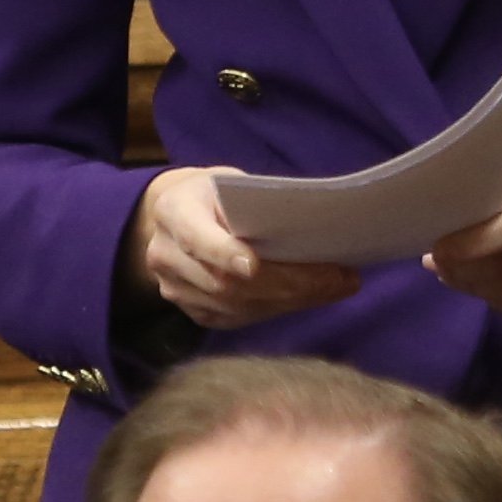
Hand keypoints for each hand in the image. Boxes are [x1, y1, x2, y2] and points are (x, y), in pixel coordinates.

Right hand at [122, 166, 359, 331]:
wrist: (180, 215)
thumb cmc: (217, 194)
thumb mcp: (232, 183)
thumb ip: (258, 205)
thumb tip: (316, 229)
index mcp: (174, 211)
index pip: (196, 238)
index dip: (224, 254)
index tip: (254, 265)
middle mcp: (164, 255)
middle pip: (224, 281)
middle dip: (286, 283)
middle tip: (337, 277)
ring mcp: (174, 289)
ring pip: (234, 306)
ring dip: (290, 300)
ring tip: (335, 286)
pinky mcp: (192, 311)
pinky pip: (236, 318)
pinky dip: (277, 309)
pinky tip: (309, 297)